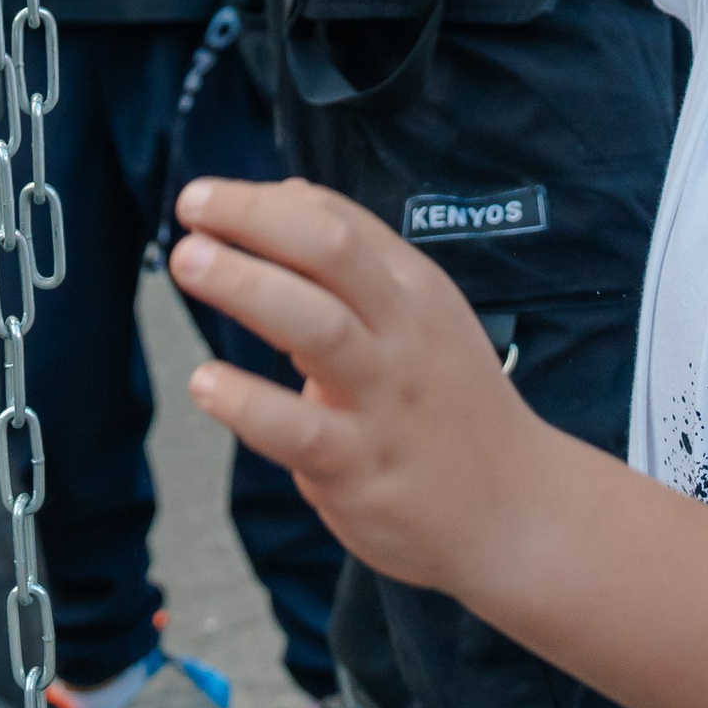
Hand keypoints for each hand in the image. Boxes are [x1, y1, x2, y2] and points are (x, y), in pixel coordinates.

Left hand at [169, 176, 542, 593]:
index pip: (339, 221)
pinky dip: (249, 402)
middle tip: (191, 209)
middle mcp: (403, 334)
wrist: (517, 510)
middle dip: (255, 221)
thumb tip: (279, 197)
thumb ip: (355, 261)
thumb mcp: (423, 316)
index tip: (206, 197)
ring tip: (190, 262)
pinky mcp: (361, 468)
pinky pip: (299, 430)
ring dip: (247, 286)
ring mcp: (384, 401)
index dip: (264, 202)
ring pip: (316, 325)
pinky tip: (205, 383)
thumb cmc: (450, 404)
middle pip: (332, 252)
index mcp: (415, 290)